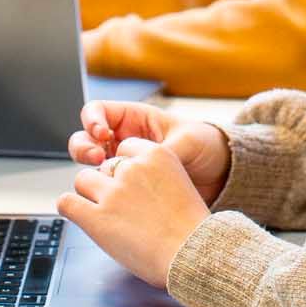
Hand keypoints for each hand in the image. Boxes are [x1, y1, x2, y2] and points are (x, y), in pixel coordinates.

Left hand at [56, 138, 211, 289]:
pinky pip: (67, 202)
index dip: (125, 169)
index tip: (130, 184)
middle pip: (104, 165)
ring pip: (82, 180)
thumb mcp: (180, 186)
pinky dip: (70, 208)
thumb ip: (155, 178)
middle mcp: (132, 169)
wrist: (192, 257)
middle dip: (109, 183)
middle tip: (122, 206)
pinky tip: (79, 216)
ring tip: (102, 212)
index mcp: (157, 155)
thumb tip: (134, 186)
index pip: (125, 148)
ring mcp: (113, 192)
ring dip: (89, 195)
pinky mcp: (96, 218)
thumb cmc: (191, 231)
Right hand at [69, 102, 231, 204]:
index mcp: (136, 119)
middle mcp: (124, 140)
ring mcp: (124, 163)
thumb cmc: (207, 146)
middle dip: (84, 147)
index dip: (93, 120)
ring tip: (102, 177)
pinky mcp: (128, 186)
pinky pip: (105, 186)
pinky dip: (102, 189)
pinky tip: (111, 195)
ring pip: (91, 163)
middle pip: (86, 138)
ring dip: (89, 169)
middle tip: (97, 159)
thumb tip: (144, 161)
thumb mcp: (189, 141)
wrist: (221, 176)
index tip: (102, 133)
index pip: (99, 111)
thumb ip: (164, 150)